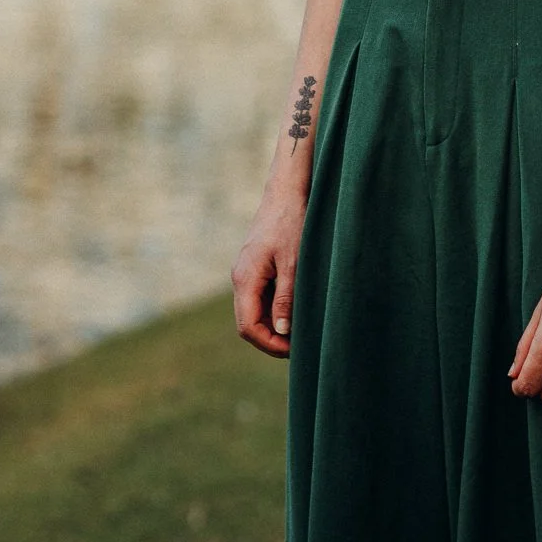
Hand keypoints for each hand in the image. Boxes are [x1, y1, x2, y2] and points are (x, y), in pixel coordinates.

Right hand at [231, 186, 306, 357]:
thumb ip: (285, 299)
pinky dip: (275, 308)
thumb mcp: (293, 263)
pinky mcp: (256, 266)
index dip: (269, 344)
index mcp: (245, 278)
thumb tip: (281, 331)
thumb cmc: (291, 223)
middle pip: (249, 322)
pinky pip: (261, 296)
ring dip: (274, 324)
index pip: (248, 326)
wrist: (287, 191)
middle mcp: (240, 277)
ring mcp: (247, 271)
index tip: (294, 350)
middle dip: (271, 338)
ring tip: (301, 329)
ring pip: (255, 310)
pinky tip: (295, 309)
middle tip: (300, 345)